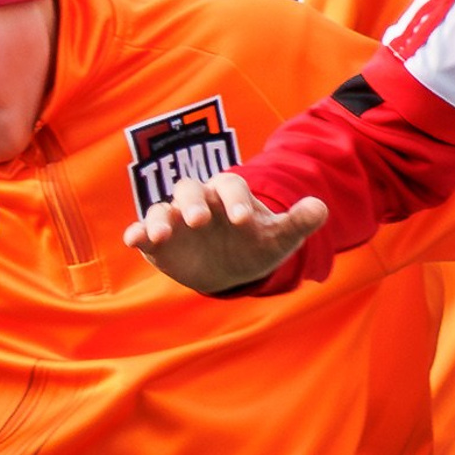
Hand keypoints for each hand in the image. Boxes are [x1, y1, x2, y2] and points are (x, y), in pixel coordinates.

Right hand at [122, 168, 326, 295]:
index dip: (236, 199)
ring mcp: (175, 218)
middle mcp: (199, 200)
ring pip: (162, 208)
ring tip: (163, 234)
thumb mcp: (279, 238)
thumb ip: (298, 222)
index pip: (230, 186)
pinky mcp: (157, 240)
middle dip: (193, 202)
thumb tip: (321, 208)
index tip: (242, 221)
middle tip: (200, 221)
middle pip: (190, 188)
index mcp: (229, 193)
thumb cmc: (255, 245)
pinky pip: (143, 230)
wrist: (231, 268)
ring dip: (161, 218)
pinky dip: (137, 232)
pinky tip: (133, 241)